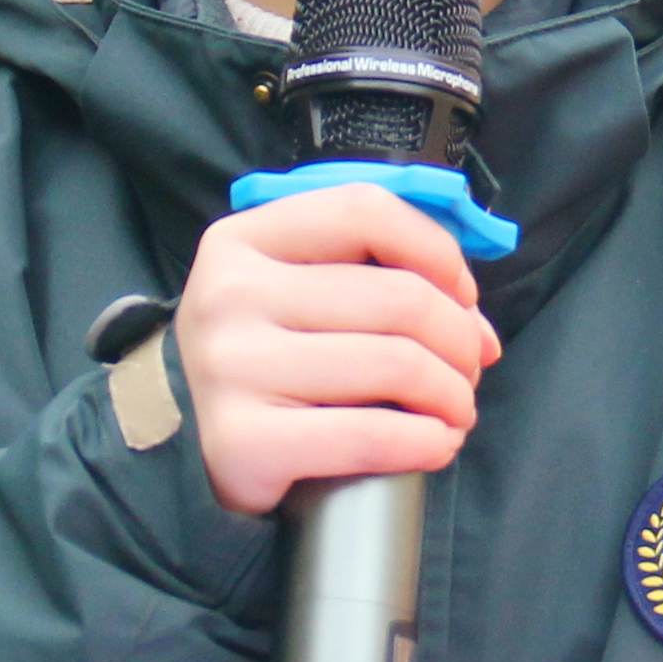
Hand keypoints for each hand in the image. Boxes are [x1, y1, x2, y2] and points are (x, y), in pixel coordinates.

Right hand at [175, 186, 501, 518]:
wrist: (185, 450)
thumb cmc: (267, 362)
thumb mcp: (295, 293)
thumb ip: (375, 279)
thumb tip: (477, 330)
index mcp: (242, 240)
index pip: (364, 211)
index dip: (437, 250)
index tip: (464, 296)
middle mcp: (229, 295)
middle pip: (397, 297)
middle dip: (459, 339)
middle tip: (468, 371)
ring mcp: (232, 368)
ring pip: (396, 364)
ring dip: (453, 396)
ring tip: (456, 412)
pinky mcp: (244, 442)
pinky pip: (371, 435)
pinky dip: (427, 442)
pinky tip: (437, 444)